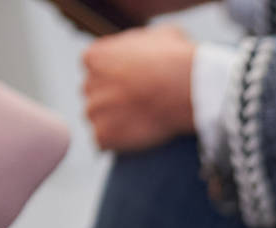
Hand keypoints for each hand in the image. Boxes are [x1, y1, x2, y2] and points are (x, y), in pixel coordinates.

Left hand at [82, 24, 196, 152]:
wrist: (187, 88)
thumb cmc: (177, 60)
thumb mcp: (162, 35)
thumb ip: (145, 42)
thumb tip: (154, 47)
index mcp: (95, 56)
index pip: (95, 70)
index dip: (116, 79)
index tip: (134, 86)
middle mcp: (88, 82)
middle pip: (95, 95)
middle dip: (112, 102)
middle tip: (139, 107)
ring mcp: (94, 110)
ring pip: (98, 120)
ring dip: (114, 124)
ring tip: (141, 124)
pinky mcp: (103, 136)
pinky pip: (103, 143)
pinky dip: (117, 144)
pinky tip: (137, 138)